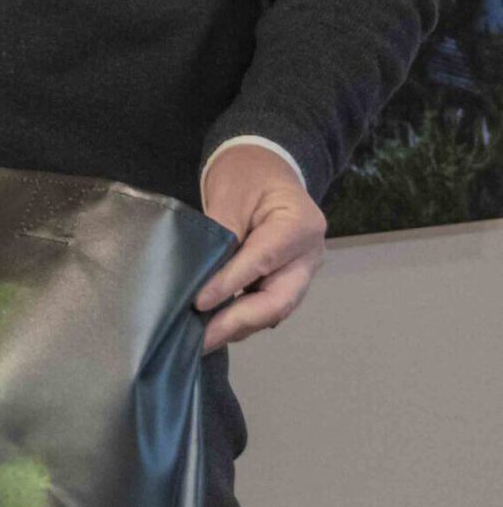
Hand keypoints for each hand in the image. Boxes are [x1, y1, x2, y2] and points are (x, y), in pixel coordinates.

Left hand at [195, 144, 326, 352]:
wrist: (265, 167)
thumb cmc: (247, 174)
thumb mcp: (230, 194)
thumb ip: (220, 234)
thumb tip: (201, 277)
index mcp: (300, 226)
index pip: (263, 262)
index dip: (230, 285)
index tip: (198, 303)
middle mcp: (308, 256)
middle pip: (278, 300)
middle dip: (238, 323)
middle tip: (201, 339)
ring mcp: (300, 271)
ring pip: (273, 310)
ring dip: (237, 326)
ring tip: (200, 340)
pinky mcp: (285, 280)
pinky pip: (265, 304)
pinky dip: (240, 318)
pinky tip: (212, 328)